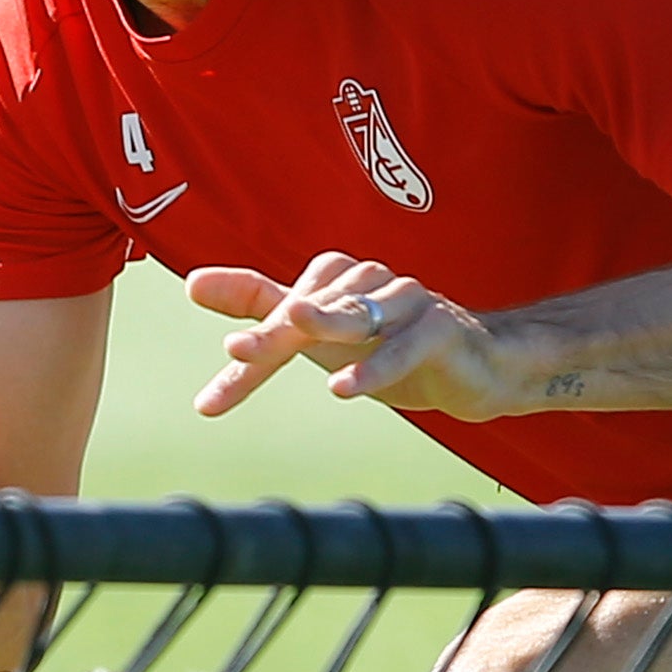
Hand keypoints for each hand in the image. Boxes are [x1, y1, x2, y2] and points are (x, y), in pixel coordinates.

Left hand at [185, 251, 515, 419]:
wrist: (479, 368)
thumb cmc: (393, 347)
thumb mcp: (321, 337)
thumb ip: (263, 309)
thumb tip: (192, 283)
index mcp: (335, 281)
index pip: (279, 307)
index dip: (248, 345)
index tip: (210, 390)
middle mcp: (368, 282)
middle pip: (311, 309)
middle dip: (273, 335)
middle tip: (235, 352)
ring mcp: (407, 301)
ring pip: (359, 315)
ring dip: (327, 322)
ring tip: (294, 325)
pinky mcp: (441, 329)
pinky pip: (405, 345)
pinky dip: (377, 365)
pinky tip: (345, 388)